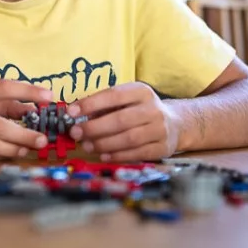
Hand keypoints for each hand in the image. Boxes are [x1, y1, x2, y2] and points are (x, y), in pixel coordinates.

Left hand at [67, 82, 182, 161]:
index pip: (114, 95)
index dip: (91, 103)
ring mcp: (160, 129)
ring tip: (86, 146)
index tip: (71, 111)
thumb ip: (104, 106)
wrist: (176, 123)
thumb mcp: (127, 100)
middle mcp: (153, 109)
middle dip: (94, 127)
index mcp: (142, 91)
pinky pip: (137, 153)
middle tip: (76, 133)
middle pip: (121, 119)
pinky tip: (103, 155)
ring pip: (128, 139)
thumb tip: (76, 115)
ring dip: (103, 143)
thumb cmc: (141, 110)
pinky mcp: (162, 148)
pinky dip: (117, 155)